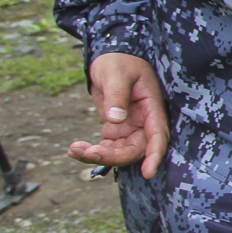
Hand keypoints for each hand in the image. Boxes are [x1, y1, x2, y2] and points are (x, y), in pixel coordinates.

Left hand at [70, 52, 169, 178]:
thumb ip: (116, 95)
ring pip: (119, 153)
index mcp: (151, 107)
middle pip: (135, 150)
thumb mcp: (116, 73)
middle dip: (113, 157)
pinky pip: (106, 148)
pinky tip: (74, 149)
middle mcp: (144, 122)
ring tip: (74, 150)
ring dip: (98, 156)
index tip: (147, 173)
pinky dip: (90, 152)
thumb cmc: (117, 62)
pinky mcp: (116, 130)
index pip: (157, 136)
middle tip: (87, 152)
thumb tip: (115, 120)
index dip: (154, 155)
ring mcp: (130, 128)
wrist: (109, 59)